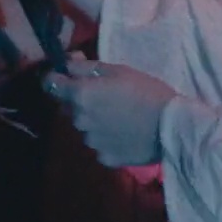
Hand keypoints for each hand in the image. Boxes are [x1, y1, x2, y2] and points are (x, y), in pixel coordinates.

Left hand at [44, 56, 174, 167]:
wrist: (171, 127)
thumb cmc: (146, 91)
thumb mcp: (117, 70)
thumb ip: (85, 67)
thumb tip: (67, 63)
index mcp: (80, 95)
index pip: (50, 84)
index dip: (56, 77)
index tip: (67, 75)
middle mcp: (78, 120)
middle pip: (69, 107)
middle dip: (80, 100)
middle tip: (105, 96)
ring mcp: (90, 142)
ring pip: (85, 127)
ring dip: (94, 120)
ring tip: (120, 117)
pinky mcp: (104, 157)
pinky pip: (99, 145)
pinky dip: (107, 139)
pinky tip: (125, 134)